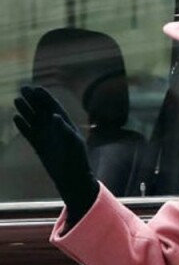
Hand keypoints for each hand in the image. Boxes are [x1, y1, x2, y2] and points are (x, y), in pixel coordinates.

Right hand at [13, 86, 98, 223]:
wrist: (72, 176)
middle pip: (41, 110)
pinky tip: (16, 118)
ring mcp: (46, 136)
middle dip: (33, 99)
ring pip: (33, 119)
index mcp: (66, 124)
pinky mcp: (38, 146)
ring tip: (17, 99)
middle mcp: (55, 128)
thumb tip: (54, 115)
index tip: (36, 88)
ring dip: (26, 109)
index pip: (54, 107)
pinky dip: (22, 126)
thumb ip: (64, 128)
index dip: (45, 97)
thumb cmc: (77, 159)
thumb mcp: (73, 142)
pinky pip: (29, 133)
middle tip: (23, 88)